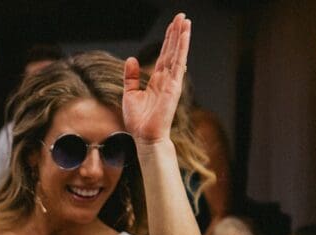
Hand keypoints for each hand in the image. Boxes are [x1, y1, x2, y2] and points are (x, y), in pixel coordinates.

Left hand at [123, 13, 190, 145]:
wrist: (144, 137)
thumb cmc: (138, 121)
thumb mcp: (130, 94)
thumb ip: (131, 77)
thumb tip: (131, 59)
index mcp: (157, 81)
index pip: (164, 55)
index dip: (168, 40)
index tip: (173, 25)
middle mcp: (166, 79)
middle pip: (172, 51)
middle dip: (176, 33)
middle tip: (181, 16)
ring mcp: (172, 82)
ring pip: (178, 54)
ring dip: (182, 37)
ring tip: (185, 21)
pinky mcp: (174, 86)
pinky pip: (179, 63)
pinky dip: (182, 49)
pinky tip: (184, 36)